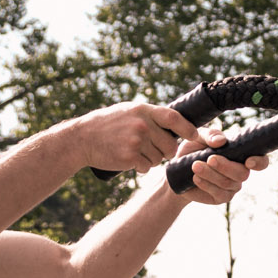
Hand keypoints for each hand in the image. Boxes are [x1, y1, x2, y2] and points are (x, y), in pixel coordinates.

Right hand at [80, 102, 222, 173]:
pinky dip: (140, 167)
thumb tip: (177, 123)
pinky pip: (146, 167)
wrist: (82, 138)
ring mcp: (136, 141)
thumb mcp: (129, 111)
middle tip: (152, 149)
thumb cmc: (107, 124)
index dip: (188, 129)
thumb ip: (151, 116)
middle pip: (170, 145)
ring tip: (132, 150)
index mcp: (144, 110)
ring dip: (150, 159)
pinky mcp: (129, 157)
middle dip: (165, 151)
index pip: (174, 118)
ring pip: (158, 158)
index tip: (195, 136)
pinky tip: (127, 159)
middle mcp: (142, 124)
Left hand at [173, 137, 268, 205]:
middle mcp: (241, 171)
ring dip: (211, 174)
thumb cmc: (193, 150)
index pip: (261, 161)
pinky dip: (206, 184)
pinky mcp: (221, 197)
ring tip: (195, 166)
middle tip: (210, 159)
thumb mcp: (199, 137)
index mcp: (241, 155)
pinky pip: (218, 193)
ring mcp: (232, 186)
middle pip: (242, 174)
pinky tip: (195, 178)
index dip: (259, 162)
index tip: (248, 161)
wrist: (176, 170)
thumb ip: (211, 135)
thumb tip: (221, 141)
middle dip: (226, 166)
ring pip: (228, 183)